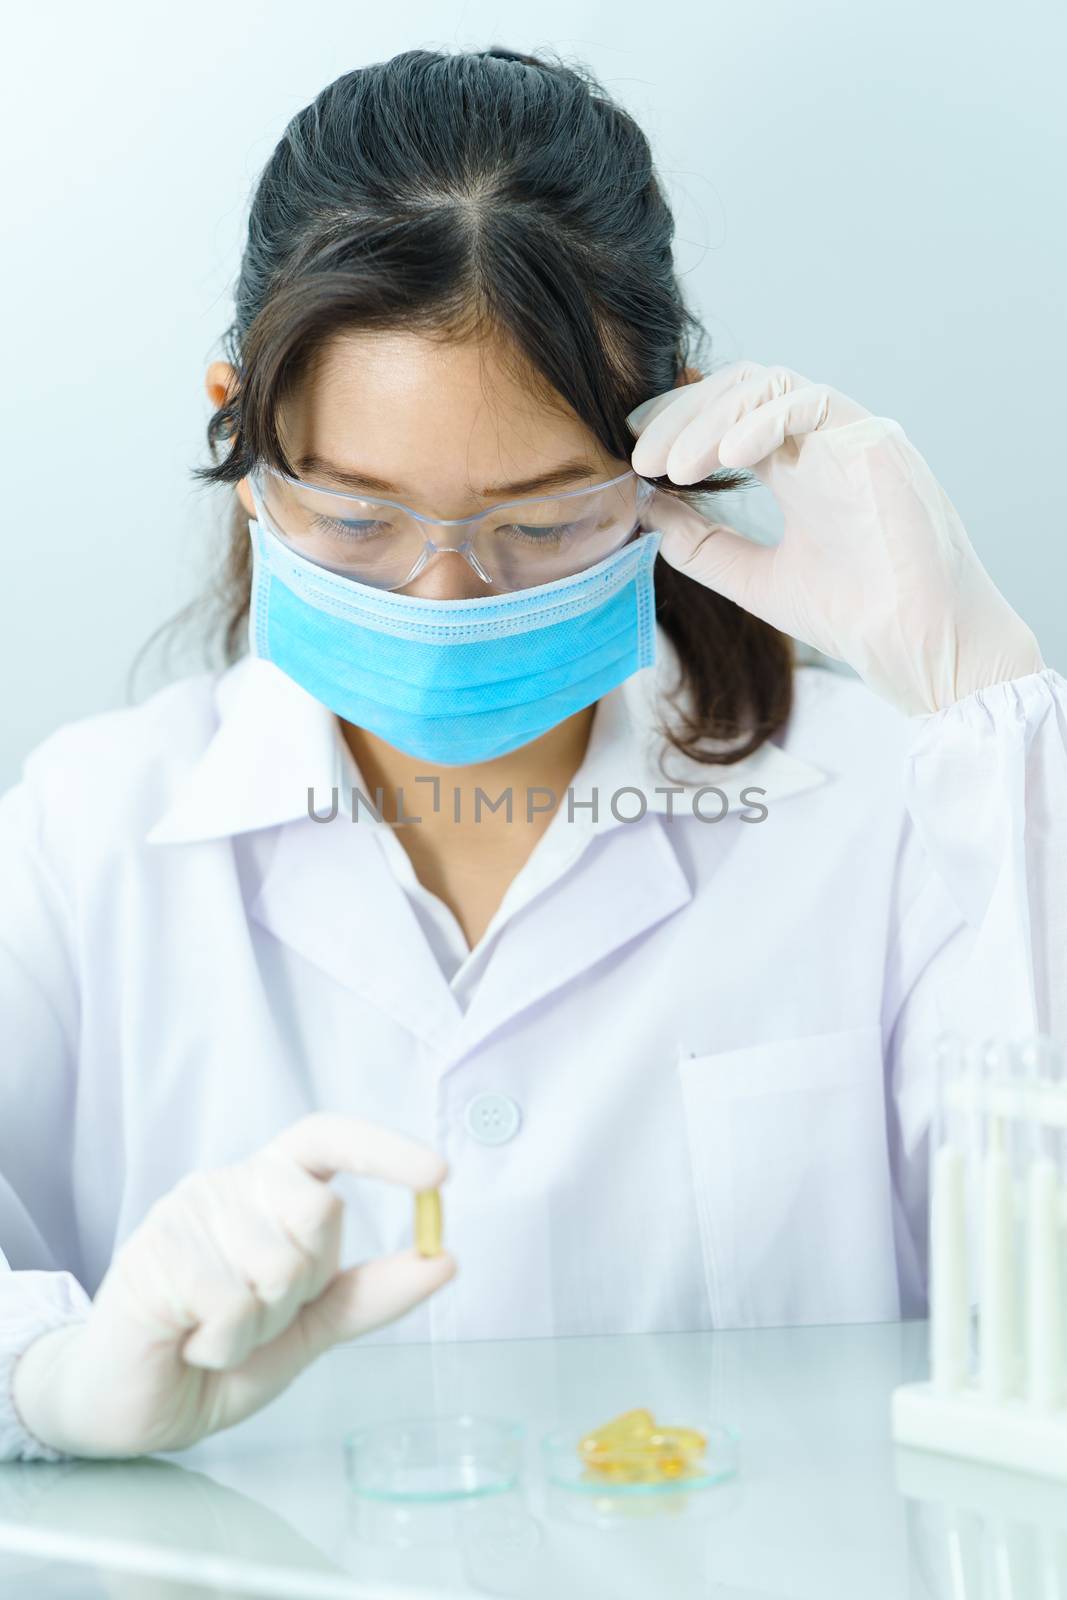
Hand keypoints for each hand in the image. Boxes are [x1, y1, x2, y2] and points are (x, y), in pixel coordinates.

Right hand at [13, 1112, 454, 1457]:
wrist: (130, 1407)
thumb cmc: (215, 1356)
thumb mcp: (307, 1328)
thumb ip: (370, 1293)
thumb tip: (444, 1259)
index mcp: (268, 1188)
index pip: (328, 1140)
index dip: (385, 1150)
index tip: (440, 1175)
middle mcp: (228, 1183)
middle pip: (321, 1210)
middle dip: (306, 1286)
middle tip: (255, 1315)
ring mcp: (187, 1210)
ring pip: (279, 1268)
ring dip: (259, 1327)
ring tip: (212, 1333)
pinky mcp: (155, 1251)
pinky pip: (232, 1305)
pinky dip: (222, 1345)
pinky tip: (188, 1343)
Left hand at [627, 361, 1043, 714]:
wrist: (914, 644)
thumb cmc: (853, 614)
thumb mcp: (752, 578)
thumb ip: (700, 544)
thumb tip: (646, 508)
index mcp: (795, 466)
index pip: (727, 415)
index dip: (678, 422)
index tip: (636, 451)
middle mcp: (820, 442)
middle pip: (739, 389)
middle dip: (683, 416)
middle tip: (643, 458)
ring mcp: (849, 436)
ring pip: (769, 385)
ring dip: (711, 417)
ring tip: (673, 466)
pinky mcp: (874, 440)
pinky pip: (810, 402)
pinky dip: (760, 421)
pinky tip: (725, 457)